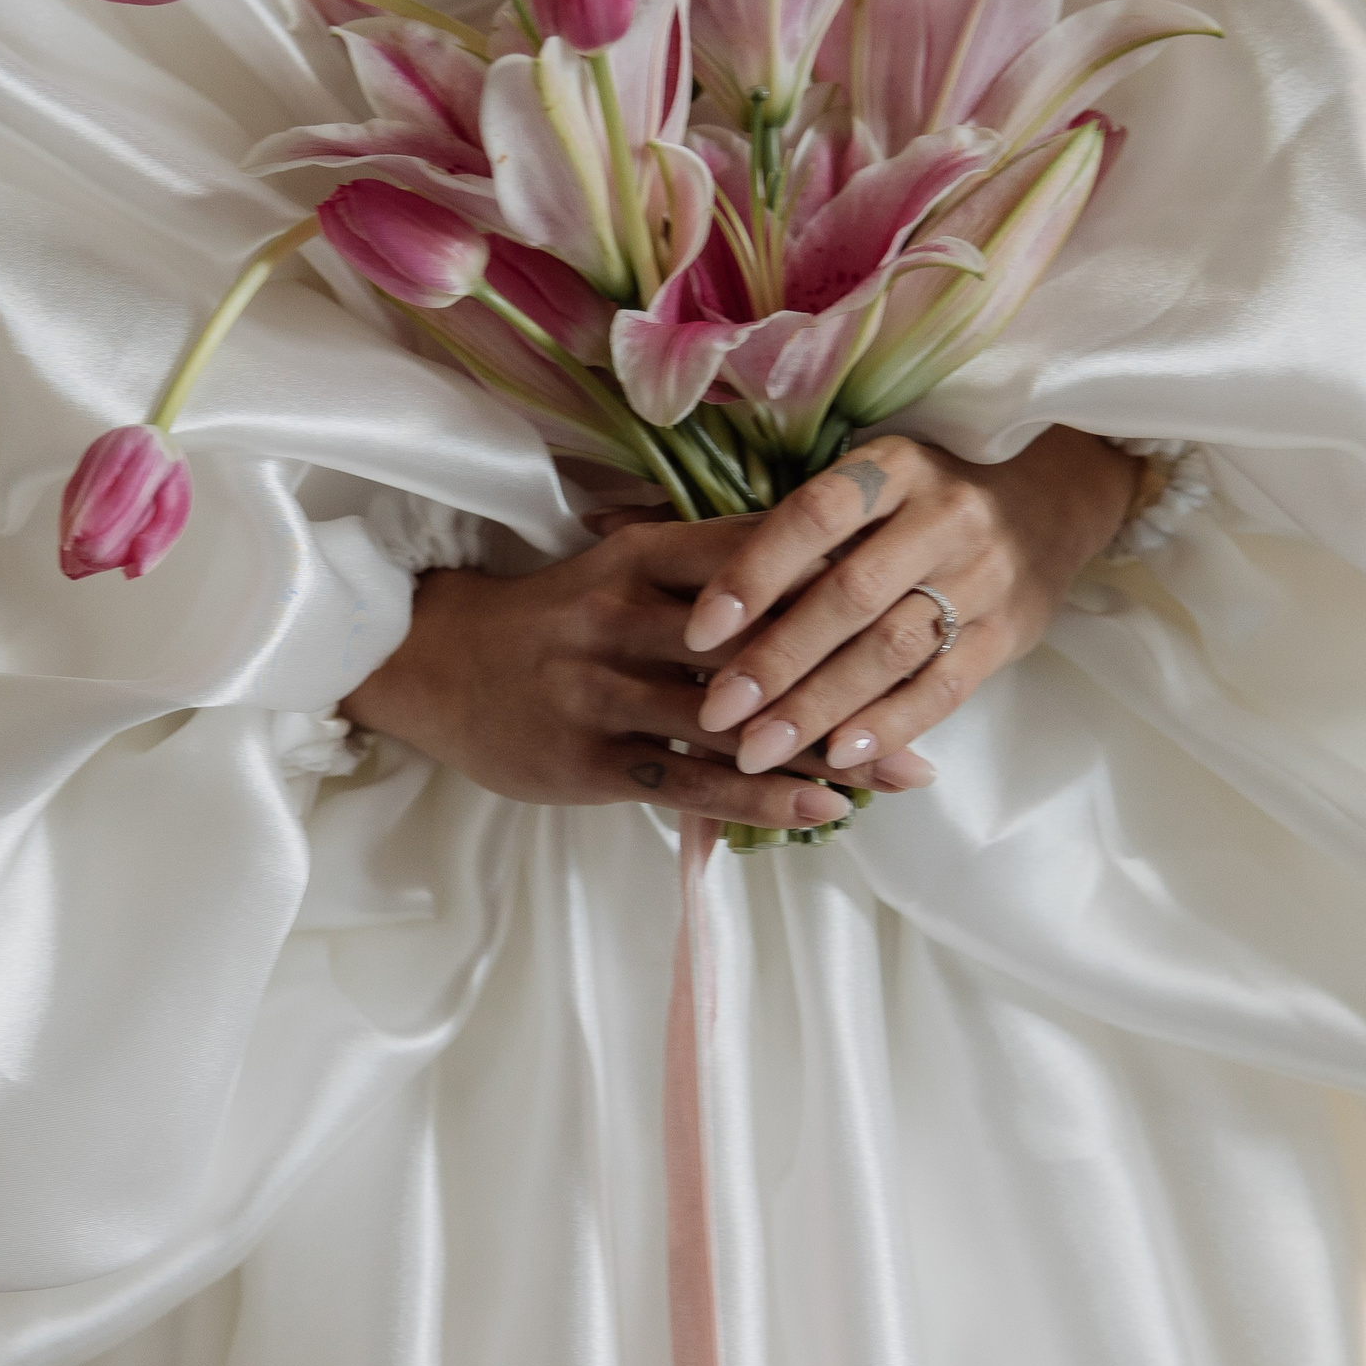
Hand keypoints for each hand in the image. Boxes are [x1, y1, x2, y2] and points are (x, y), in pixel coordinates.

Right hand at [342, 519, 920, 830]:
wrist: (432, 666)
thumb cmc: (550, 620)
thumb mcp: (619, 568)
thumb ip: (704, 570)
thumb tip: (823, 570)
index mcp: (637, 557)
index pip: (754, 556)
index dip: (835, 576)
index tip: (913, 591)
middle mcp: (620, 615)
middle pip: (756, 642)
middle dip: (848, 671)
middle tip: (934, 694)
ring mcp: (600, 690)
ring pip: (731, 720)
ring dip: (821, 747)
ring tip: (897, 773)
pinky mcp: (586, 758)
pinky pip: (689, 782)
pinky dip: (761, 797)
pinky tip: (821, 810)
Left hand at [683, 429, 1137, 774]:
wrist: (1049, 503)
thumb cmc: (919, 500)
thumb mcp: (870, 485)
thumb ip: (802, 532)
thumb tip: (686, 587)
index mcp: (894, 466)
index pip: (815, 517)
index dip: (753, 573)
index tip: (697, 630)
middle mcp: (944, 515)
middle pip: (850, 595)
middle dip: (776, 660)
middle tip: (716, 714)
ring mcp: (984, 576)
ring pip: (892, 648)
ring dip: (820, 705)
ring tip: (758, 749)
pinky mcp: (1010, 631)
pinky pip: (944, 686)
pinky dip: (889, 724)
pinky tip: (838, 755)